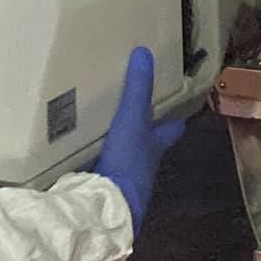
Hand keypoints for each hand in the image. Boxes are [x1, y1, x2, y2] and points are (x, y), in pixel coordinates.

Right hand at [95, 48, 185, 235]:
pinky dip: (96, 167)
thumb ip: (138, 90)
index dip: (174, 122)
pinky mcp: (103, 195)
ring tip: (103, 135)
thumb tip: (144, 53)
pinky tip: (82, 161)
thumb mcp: (132, 120)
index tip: (178, 115)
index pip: (171, 131)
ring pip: (126, 163)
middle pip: (148, 149)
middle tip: (134, 120)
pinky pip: (101, 176)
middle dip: (144, 137)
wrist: (107, 208)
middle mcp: (144, 168)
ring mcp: (124, 185)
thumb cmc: (127, 162)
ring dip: (118, 152)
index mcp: (154, 148)